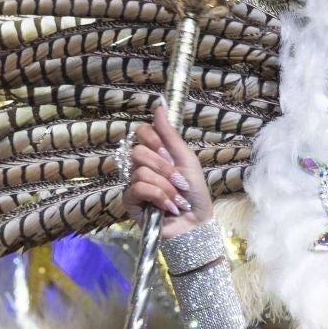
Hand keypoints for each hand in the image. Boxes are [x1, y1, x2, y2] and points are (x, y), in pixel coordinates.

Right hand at [122, 102, 213, 239]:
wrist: (197, 223)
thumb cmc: (195, 194)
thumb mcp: (187, 160)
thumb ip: (171, 135)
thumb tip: (160, 105)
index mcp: (154, 154)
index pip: (141, 132)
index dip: (154, 139)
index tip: (169, 153)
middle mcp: (141, 166)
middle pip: (138, 151)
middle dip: (164, 168)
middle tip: (179, 181)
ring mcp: (133, 184)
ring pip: (140, 171)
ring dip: (166, 186)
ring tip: (178, 199)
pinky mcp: (130, 202)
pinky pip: (138, 188)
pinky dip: (159, 197)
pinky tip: (169, 207)